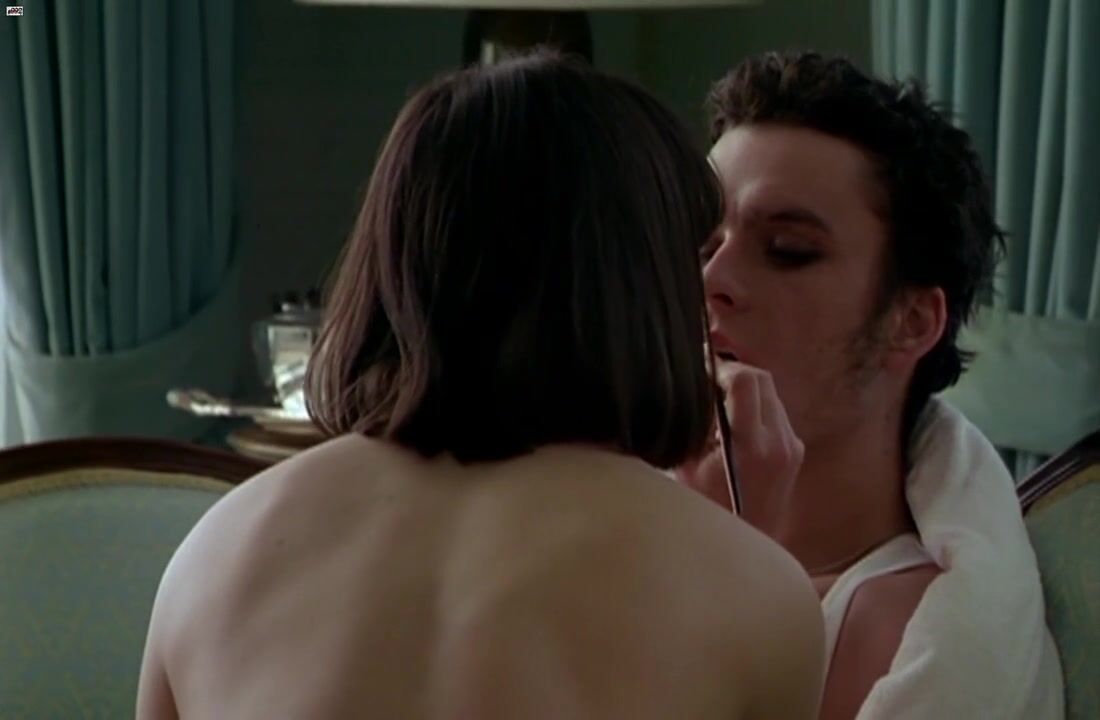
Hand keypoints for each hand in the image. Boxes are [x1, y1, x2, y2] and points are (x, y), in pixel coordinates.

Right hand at [677, 362, 803, 523]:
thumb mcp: (687, 465)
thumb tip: (690, 386)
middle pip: (762, 378)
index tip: (702, 375)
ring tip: (719, 406)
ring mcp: (792, 446)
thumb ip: (692, 423)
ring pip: (771, 393)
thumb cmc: (709, 511)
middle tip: (708, 384)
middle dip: (733, 374)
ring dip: (745, 390)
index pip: (745, 379)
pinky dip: (755, 409)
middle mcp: (780, 441)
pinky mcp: (795, 451)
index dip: (721, 368)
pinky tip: (735, 427)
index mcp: (752, 444)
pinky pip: (776, 413)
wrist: (746, 545)